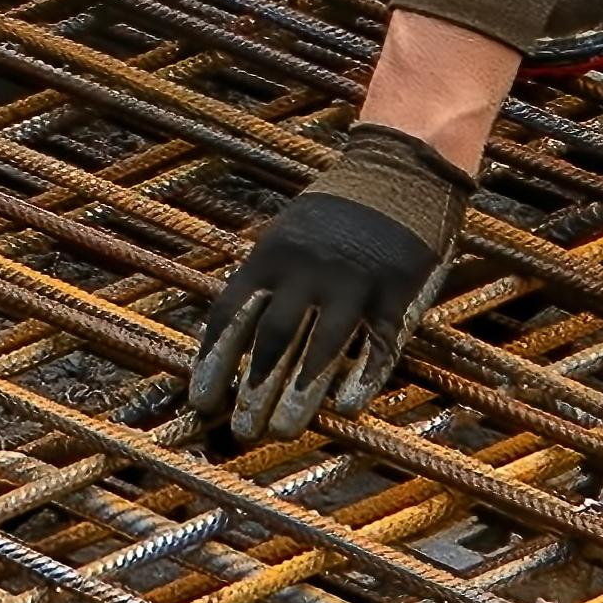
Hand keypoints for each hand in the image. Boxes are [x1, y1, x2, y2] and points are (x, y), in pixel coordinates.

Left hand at [190, 123, 470, 439]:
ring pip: (320, 350)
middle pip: (272, 341)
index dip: (214, 363)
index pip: (231, 317)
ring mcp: (353, 283)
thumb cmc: (336, 212)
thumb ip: (264, 278)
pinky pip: (376, 346)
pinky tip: (345, 409)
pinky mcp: (397, 294)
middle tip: (242, 431)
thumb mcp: (286, 233)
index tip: (202, 402)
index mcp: (272, 256)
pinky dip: (360, 379)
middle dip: (253, 390)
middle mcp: (306, 271)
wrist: (401, 170)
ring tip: (282, 431)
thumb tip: (230, 334)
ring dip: (298, 396)